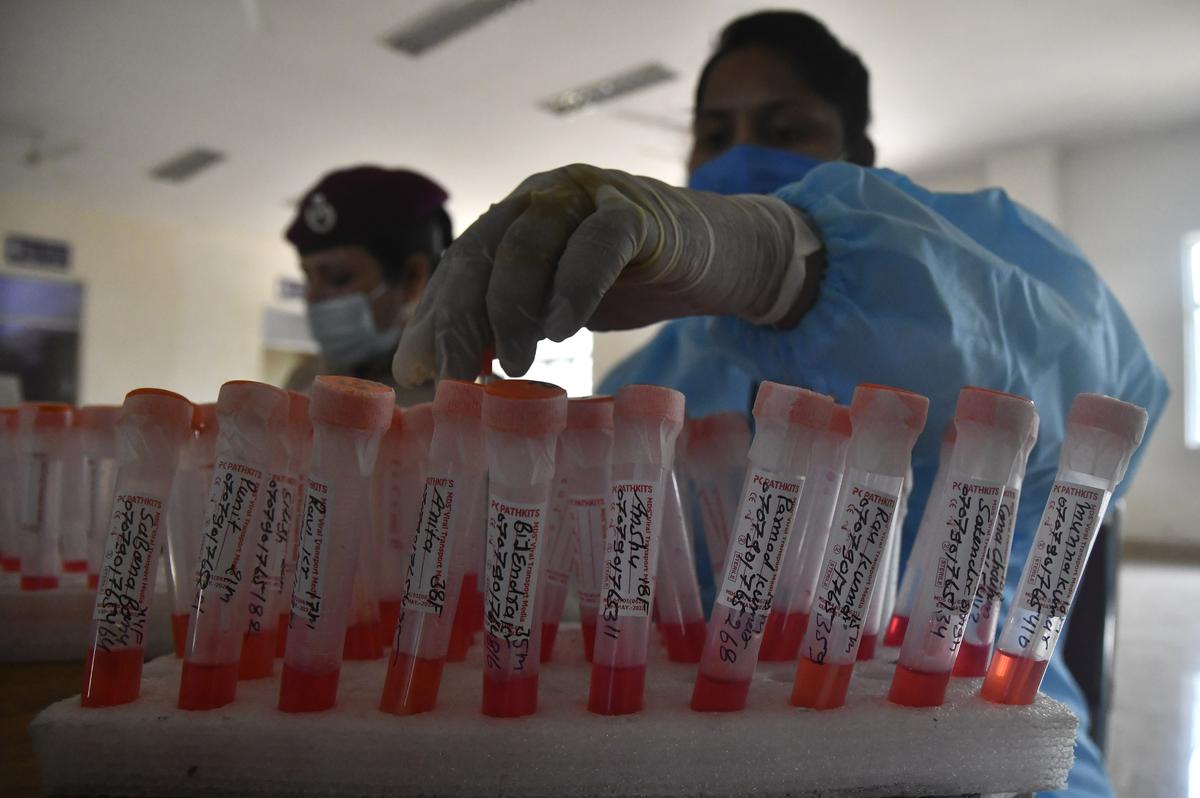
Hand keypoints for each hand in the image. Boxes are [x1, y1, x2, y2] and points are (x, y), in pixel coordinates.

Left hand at [392, 163, 820, 385]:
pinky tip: (562, 330)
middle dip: (461, 318)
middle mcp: (540, 197)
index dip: (434, 319)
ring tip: (513, 365)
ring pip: (530, 243)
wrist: (721, 254)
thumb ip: (499, 327)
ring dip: (513, 307)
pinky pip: (599, 243)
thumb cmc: (630, 282)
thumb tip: (425, 373)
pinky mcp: (639, 212)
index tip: (417, 375)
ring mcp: (588, 196)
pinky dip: (575, 285)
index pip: (459, 268)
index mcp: (512, 219)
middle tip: (453, 379)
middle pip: (483, 253)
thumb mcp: (555, 307)